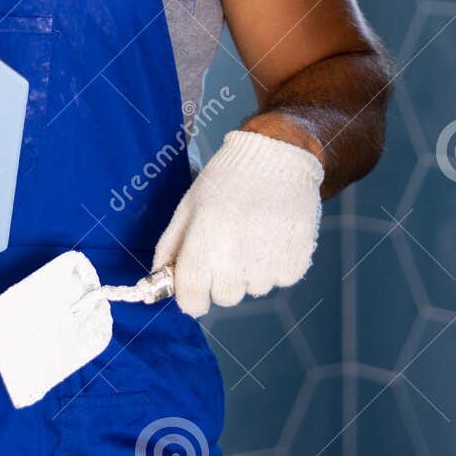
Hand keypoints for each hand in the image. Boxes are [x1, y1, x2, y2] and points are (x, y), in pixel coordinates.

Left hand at [152, 129, 323, 315]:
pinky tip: (272, 235)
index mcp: (204, 243)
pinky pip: (279, 280)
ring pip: (253, 290)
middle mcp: (237, 259)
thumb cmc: (228, 179)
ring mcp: (269, 264)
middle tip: (228, 247)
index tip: (193, 291)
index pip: (192, 299)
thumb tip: (158, 279)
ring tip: (253, 234)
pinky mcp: (296, 263)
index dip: (190, 299)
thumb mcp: (188, 206)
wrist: (278, 156)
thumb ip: (169, 247)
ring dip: (250, 271)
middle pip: (224, 298)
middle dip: (221, 280)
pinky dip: (275, 264)